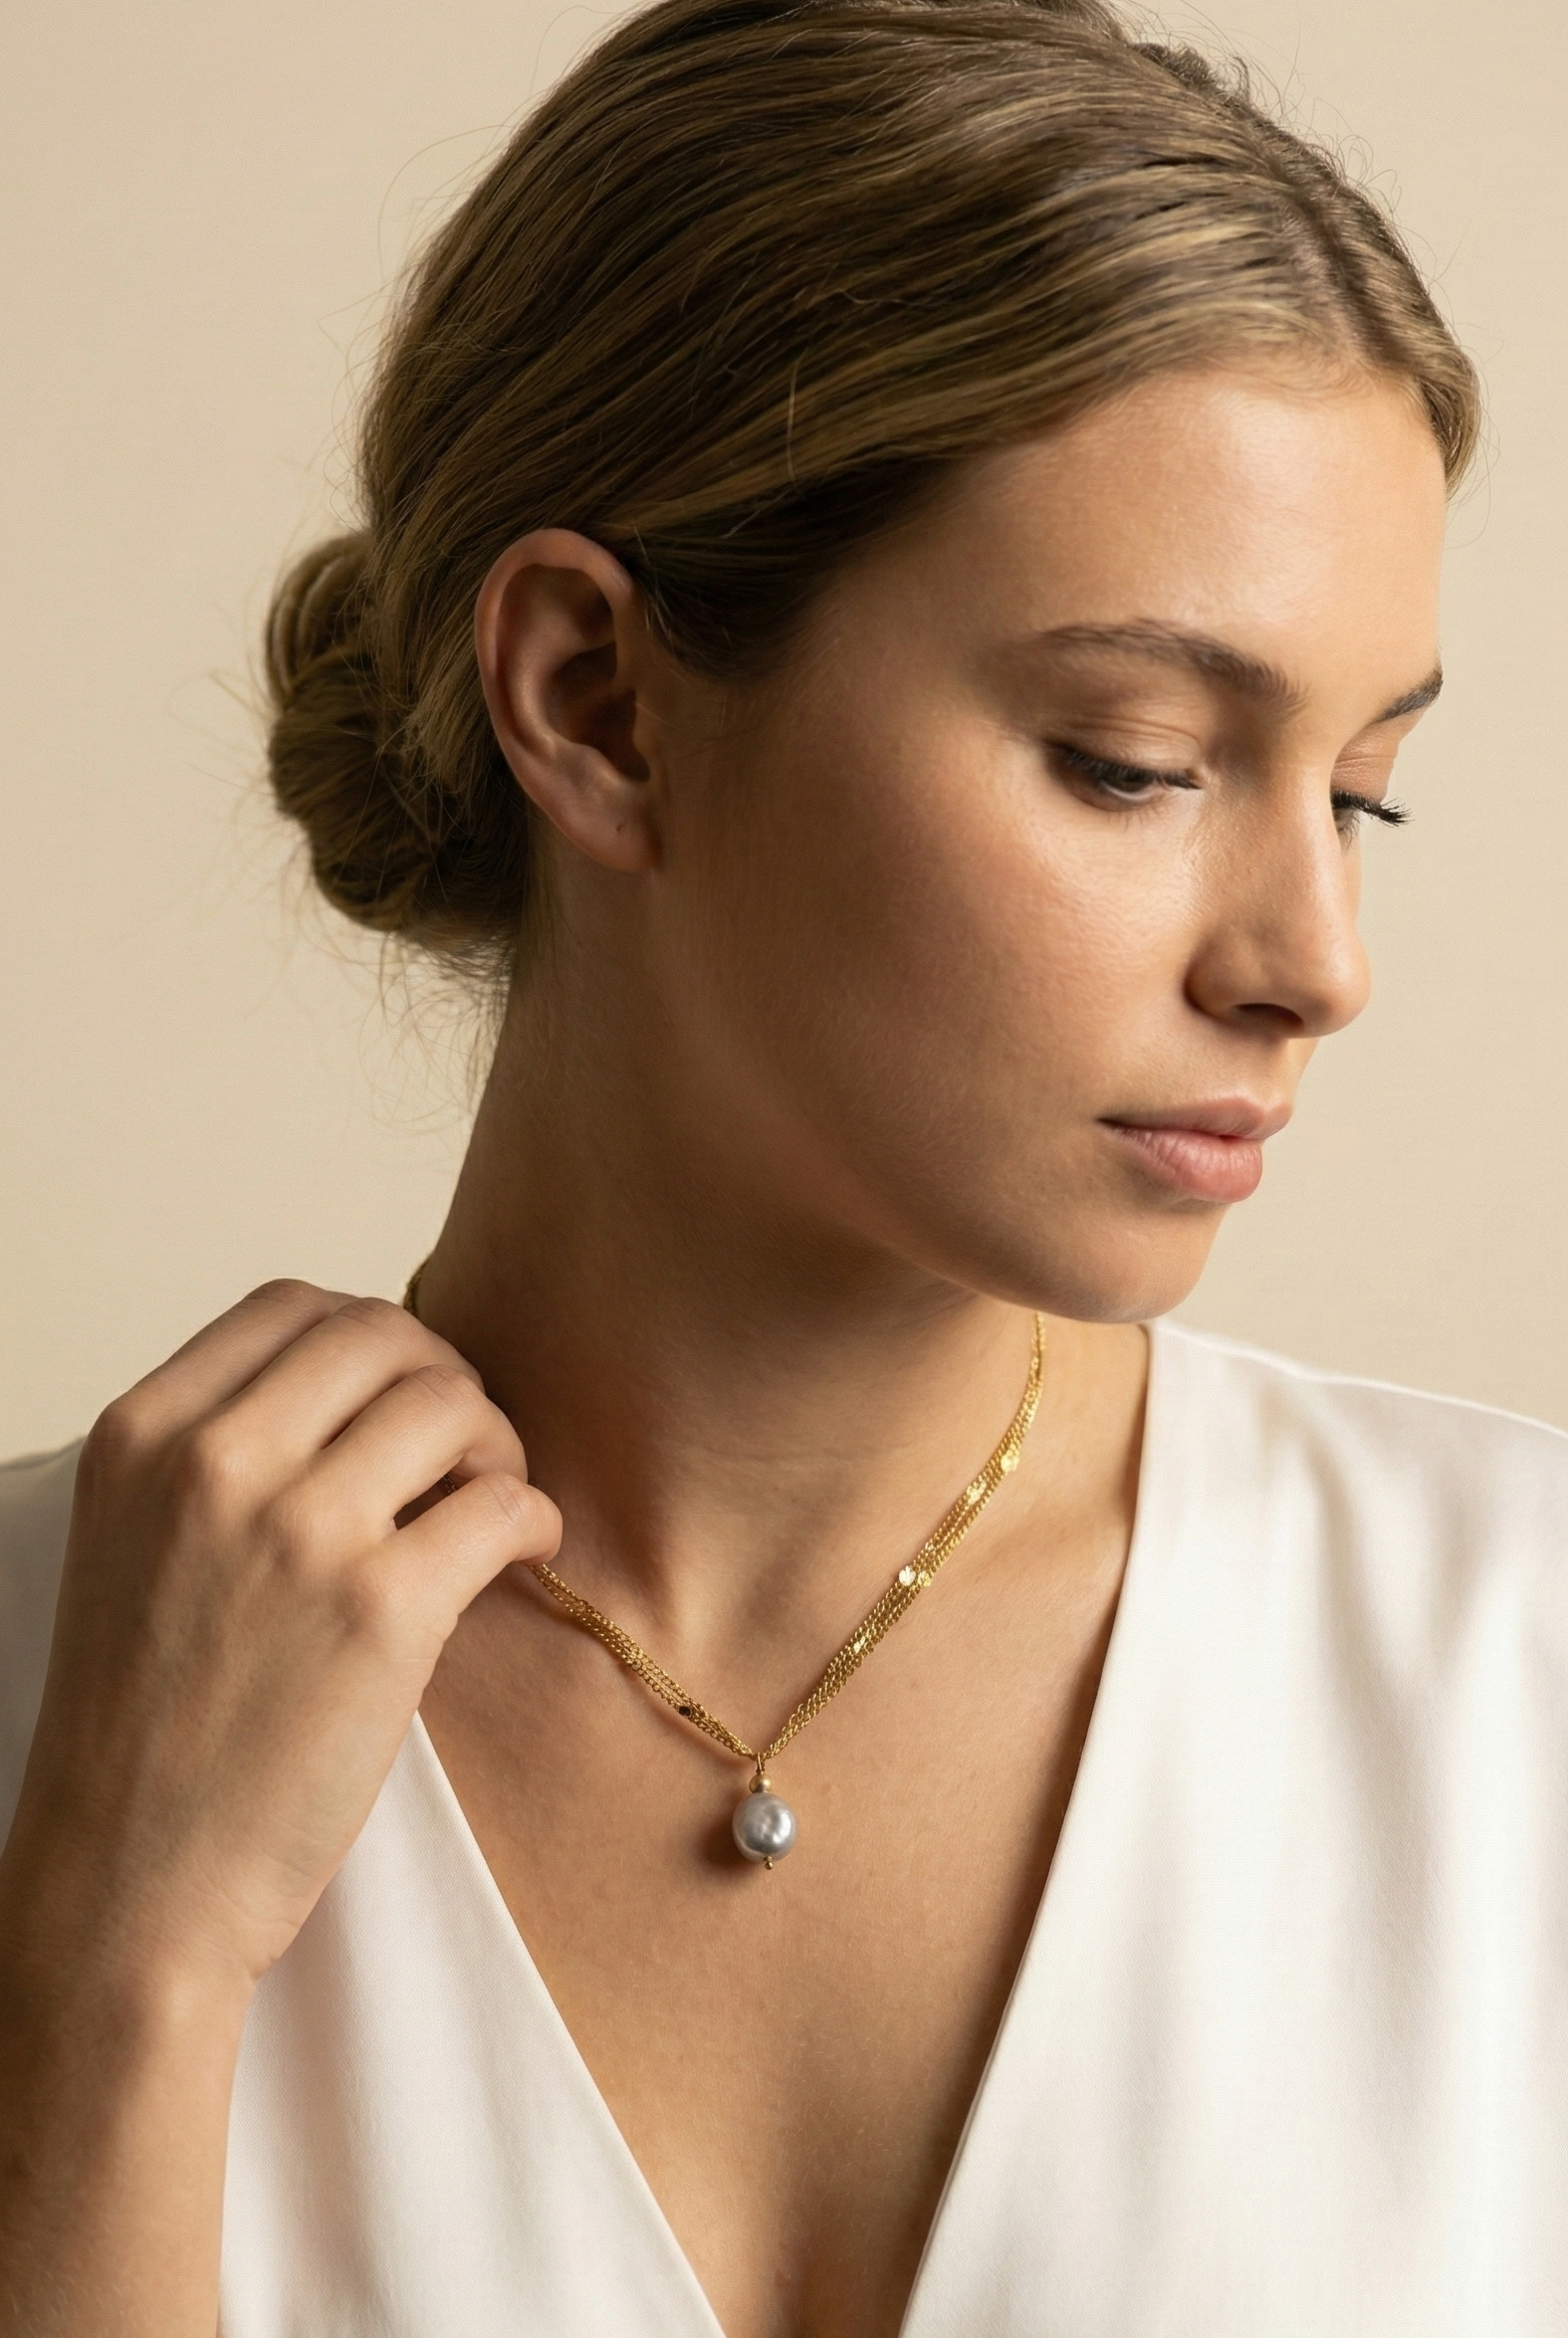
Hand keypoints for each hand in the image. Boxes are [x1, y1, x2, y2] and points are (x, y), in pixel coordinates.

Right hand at [2, 1279, 561, 1998]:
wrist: (129, 1888)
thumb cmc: (144, 1730)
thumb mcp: (132, 1544)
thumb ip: (218, 1453)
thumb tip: (363, 1393)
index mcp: (142, 1435)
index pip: (291, 1306)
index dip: (372, 1341)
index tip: (398, 1398)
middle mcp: (214, 1461)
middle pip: (385, 1336)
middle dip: (444, 1380)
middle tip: (460, 1453)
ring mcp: (300, 1530)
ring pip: (453, 1402)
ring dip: (495, 1445)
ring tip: (488, 1506)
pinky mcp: (383, 1609)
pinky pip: (506, 1503)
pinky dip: (534, 1518)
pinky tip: (521, 1554)